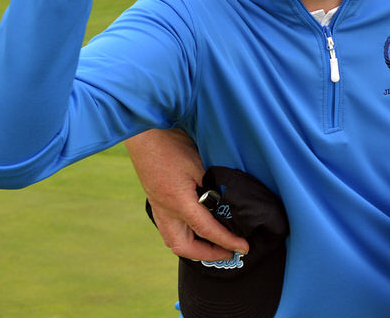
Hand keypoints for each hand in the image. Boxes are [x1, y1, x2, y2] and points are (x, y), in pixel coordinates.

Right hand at [125, 129, 248, 260]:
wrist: (146, 135)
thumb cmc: (172, 147)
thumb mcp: (199, 165)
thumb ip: (211, 186)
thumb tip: (225, 202)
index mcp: (178, 202)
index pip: (207, 230)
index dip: (227, 241)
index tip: (243, 247)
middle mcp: (165, 211)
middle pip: (183, 247)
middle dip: (207, 254)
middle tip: (229, 251)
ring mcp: (159, 208)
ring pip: (174, 241)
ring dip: (195, 247)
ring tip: (215, 245)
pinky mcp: (157, 203)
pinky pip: (170, 229)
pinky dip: (186, 236)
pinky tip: (198, 231)